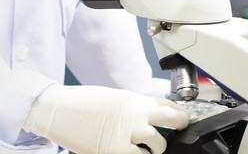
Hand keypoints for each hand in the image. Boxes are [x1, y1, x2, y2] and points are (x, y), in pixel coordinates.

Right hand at [23, 84, 190, 153]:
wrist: (59, 109)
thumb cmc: (83, 102)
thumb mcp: (113, 98)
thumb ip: (132, 107)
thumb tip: (146, 115)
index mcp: (133, 99)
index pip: (165, 102)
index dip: (180, 109)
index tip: (188, 114)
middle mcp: (135, 113)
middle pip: (171, 116)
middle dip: (182, 122)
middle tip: (185, 126)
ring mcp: (127, 132)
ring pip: (159, 142)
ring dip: (159, 148)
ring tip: (155, 149)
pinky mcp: (115, 149)